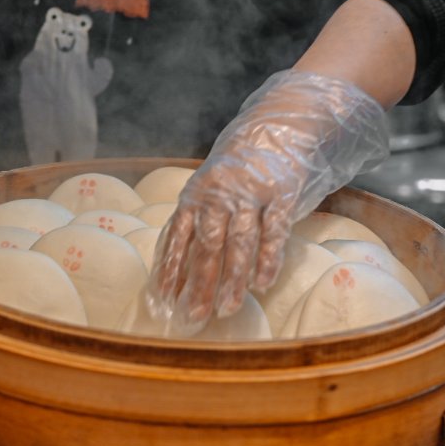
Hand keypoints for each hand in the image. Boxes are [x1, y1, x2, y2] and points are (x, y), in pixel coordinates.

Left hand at [146, 70, 389, 333]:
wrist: (278, 128)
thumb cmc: (236, 173)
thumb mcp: (208, 190)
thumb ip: (194, 224)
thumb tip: (175, 274)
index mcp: (196, 195)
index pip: (177, 236)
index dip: (170, 268)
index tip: (163, 300)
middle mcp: (219, 194)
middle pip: (207, 245)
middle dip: (199, 284)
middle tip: (194, 317)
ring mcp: (251, 193)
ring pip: (240, 243)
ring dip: (232, 279)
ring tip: (227, 310)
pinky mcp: (282, 194)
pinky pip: (274, 231)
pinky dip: (267, 259)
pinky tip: (262, 284)